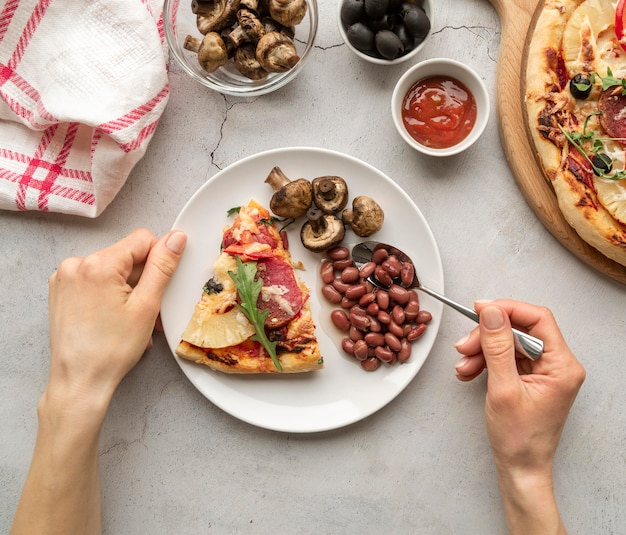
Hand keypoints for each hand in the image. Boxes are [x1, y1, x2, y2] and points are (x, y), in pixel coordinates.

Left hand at [46, 228, 186, 410]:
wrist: (79, 381)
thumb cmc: (111, 350)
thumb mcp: (147, 305)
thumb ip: (162, 266)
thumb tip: (176, 237)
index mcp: (98, 264)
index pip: (142, 240)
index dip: (159, 261)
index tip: (159, 287)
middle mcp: (76, 264)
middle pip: (125, 255)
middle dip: (142, 279)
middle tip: (146, 311)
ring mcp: (64, 277)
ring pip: (111, 269)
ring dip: (127, 289)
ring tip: (130, 319)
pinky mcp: (60, 290)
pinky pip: (95, 280)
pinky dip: (109, 294)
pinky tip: (114, 317)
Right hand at [453, 300, 584, 533]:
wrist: (520, 468)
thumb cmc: (519, 439)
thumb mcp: (503, 389)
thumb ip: (497, 347)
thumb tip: (492, 313)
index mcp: (562, 366)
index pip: (538, 319)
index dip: (507, 309)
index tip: (480, 309)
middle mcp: (558, 364)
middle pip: (520, 330)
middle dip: (488, 336)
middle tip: (465, 347)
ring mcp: (544, 371)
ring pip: (509, 342)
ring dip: (482, 349)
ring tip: (464, 366)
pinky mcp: (530, 377)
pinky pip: (506, 356)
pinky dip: (485, 360)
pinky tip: (470, 371)